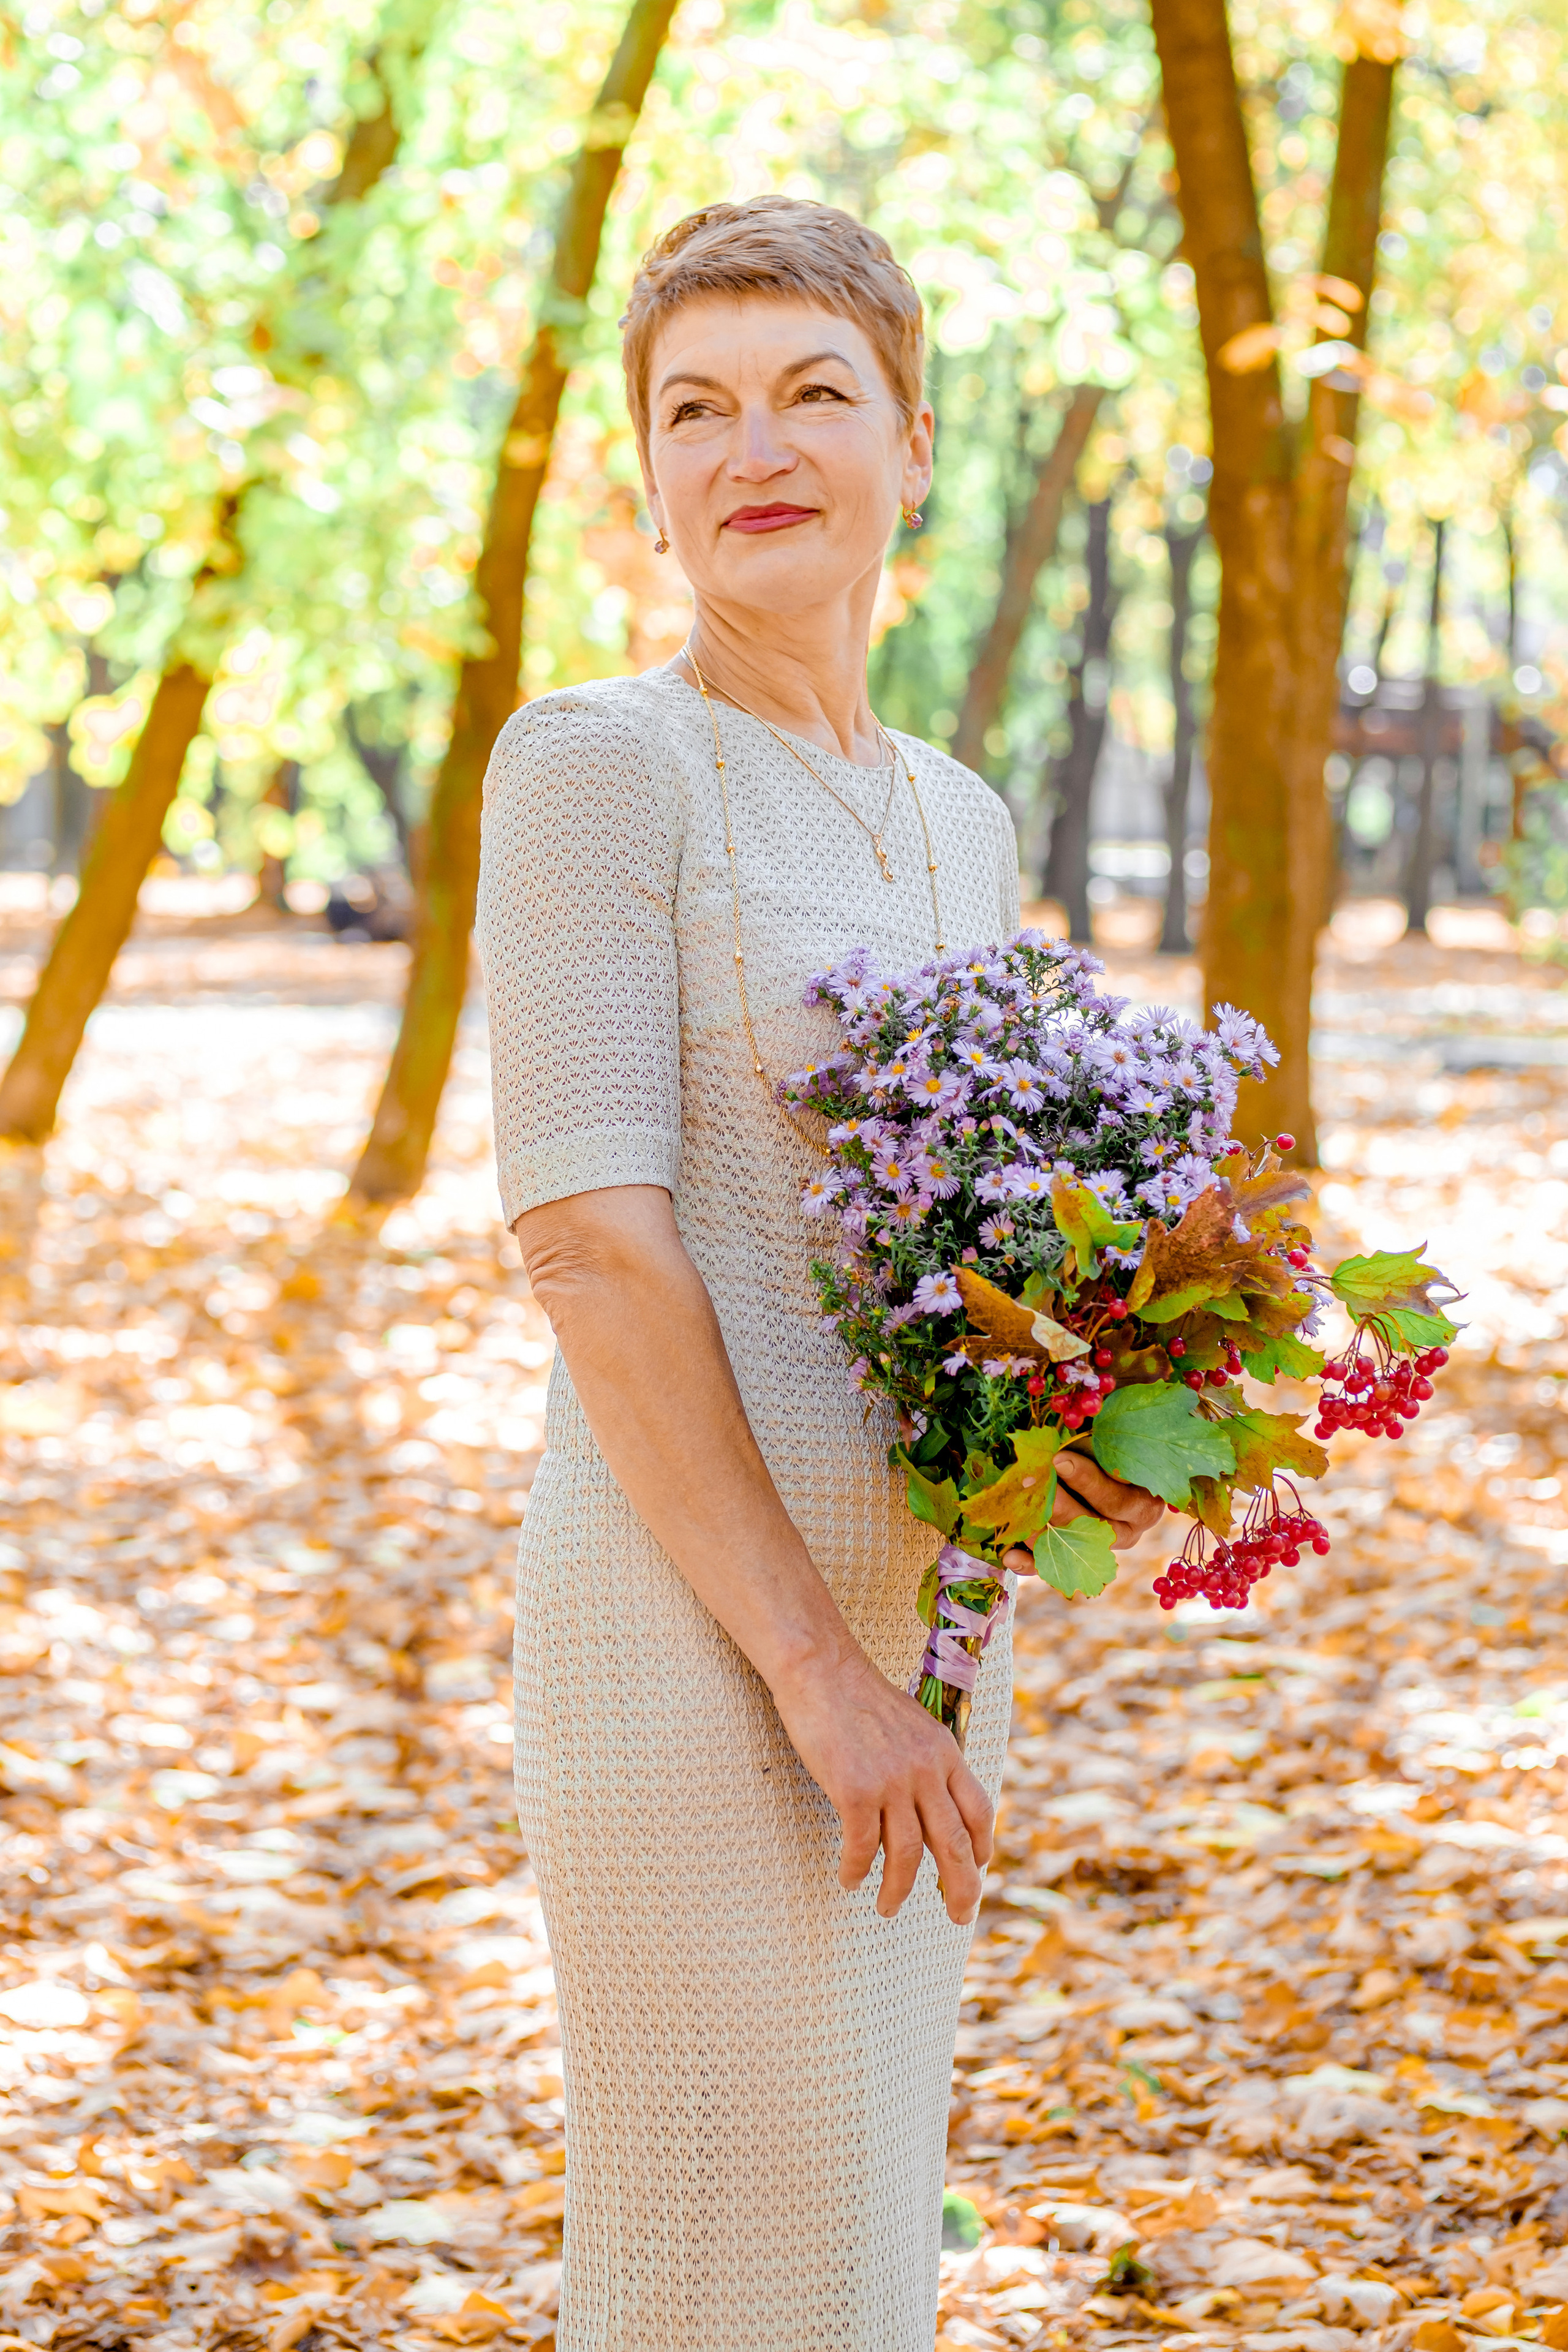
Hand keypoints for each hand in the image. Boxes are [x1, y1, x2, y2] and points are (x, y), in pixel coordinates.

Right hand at [769, 1645, 994, 1924]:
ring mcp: (892, 1781)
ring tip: (889, 1908)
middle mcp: (926, 1769)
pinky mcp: (855, 1790)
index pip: (978, 1810)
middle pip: (954, 1843)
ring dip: (900, 1890)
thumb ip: (925, 1760)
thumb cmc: (858, 1695)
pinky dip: (857, 1870)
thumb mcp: (911, 1723)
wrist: (820, 1669)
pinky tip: (850, 1879)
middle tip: (960, 1916)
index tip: (977, 1868)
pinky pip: (863, 1847)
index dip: (982, 1846)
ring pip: (909, 1854)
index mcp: (944, 1752)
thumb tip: (929, 1801)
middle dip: (962, 1888)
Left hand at [1002, 1450, 1162, 1574]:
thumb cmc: (1113, 1452)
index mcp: (1143, 1503)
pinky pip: (1054, 1567)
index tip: (1058, 1459)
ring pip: (1073, 1548)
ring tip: (1020, 1519)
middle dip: (1059, 1506)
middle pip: (1094, 1526)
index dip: (1087, 1480)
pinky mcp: (1077, 1560)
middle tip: (1032, 1485)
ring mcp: (1101, 1549)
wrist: (1112, 1475)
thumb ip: (1104, 1445)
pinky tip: (1010, 1557)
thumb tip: (1078, 1434)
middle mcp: (1126, 1531)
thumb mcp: (1115, 1445)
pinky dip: (1031, 1564)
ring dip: (1043, 1534)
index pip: (1118, 1496)